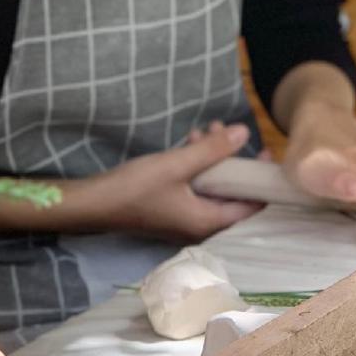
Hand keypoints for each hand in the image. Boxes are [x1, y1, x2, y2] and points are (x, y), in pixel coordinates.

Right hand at [101, 122, 264, 240]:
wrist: (94, 204)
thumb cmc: (136, 188)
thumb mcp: (178, 164)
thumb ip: (213, 150)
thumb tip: (245, 133)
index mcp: (209, 222)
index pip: (252, 206)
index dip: (260, 179)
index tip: (262, 152)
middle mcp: (202, 226)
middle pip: (234, 194)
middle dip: (234, 160)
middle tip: (230, 133)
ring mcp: (186, 219)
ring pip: (214, 187)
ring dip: (213, 158)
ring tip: (208, 129)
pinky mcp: (173, 210)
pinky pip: (197, 187)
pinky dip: (198, 165)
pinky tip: (190, 140)